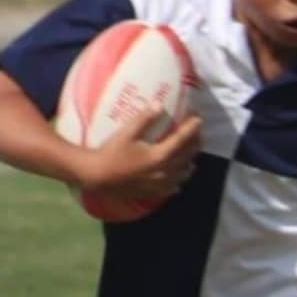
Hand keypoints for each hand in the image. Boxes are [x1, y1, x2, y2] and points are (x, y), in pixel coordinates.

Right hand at [83, 110, 201, 199]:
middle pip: (187, 156)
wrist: (97, 177)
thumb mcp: (127, 133)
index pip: (182, 140)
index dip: (192, 128)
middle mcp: (164, 171)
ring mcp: (160, 184)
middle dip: (195, 143)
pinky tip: (179, 175)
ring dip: (190, 160)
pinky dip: (180, 177)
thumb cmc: (111, 153)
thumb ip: (144, 119)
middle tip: (198, 132)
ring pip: (184, 173)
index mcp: (159, 156)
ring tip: (192, 151)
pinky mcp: (154, 192)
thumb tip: (159, 104)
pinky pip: (174, 186)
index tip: (199, 118)